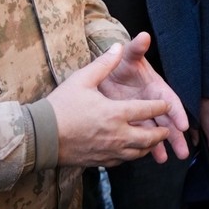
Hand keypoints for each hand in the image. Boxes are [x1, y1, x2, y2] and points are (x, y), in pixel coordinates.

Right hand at [49, 42, 180, 166]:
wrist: (41, 137)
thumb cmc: (61, 106)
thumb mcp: (82, 79)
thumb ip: (103, 64)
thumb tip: (118, 46)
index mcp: (115, 113)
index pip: (146, 110)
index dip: (160, 107)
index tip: (167, 105)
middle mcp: (117, 135)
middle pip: (148, 138)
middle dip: (161, 134)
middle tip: (167, 130)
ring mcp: (109, 151)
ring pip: (137, 153)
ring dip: (148, 147)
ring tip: (153, 142)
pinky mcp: (100, 162)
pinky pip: (123, 161)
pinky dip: (131, 155)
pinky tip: (131, 151)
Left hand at [96, 33, 191, 160]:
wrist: (105, 75)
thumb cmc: (121, 64)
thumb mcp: (128, 57)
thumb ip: (136, 49)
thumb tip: (144, 35)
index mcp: (156, 87)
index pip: (170, 100)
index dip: (177, 113)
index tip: (184, 125)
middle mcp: (153, 102)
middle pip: (167, 120)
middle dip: (176, 136)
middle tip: (183, 151)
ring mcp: (144, 114)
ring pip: (156, 132)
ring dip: (162, 145)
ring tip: (166, 159)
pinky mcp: (134, 122)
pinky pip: (142, 137)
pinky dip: (146, 147)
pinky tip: (152, 158)